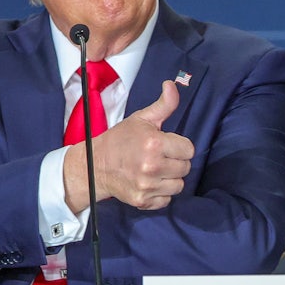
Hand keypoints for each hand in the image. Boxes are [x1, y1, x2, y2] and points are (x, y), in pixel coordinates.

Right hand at [64, 80, 194, 210]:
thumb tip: (171, 84)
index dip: (179, 145)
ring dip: (170, 178)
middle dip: (175, 161)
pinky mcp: (143, 201)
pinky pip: (167, 199)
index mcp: (154, 143)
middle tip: (160, 156)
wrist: (95, 164)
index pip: (188, 149)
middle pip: (185, 167)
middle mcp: (152, 166)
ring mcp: (147, 186)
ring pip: (179, 185)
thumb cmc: (121, 139)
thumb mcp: (142, 118)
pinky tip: (150, 182)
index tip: (166, 144)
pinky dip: (161, 192)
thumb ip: (163, 104)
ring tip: (156, 169)